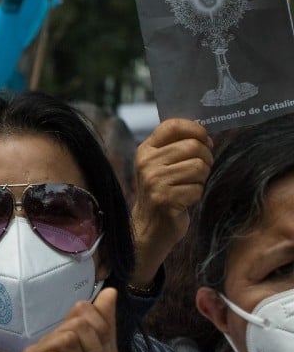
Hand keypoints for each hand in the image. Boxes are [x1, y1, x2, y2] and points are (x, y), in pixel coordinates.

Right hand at [130, 118, 211, 288]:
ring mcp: (154, 181)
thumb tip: (205, 135)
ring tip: (191, 185)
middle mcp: (147, 162)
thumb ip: (175, 148)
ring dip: (202, 178)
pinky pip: (197, 188)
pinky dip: (197, 194)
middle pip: (192, 146)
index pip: (172, 125)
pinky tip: (186, 199)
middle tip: (202, 169)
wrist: (149, 227)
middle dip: (206, 157)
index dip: (195, 128)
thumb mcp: (160, 165)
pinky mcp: (165, 198)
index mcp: (145, 149)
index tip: (205, 139)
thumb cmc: (161, 192)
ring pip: (198, 167)